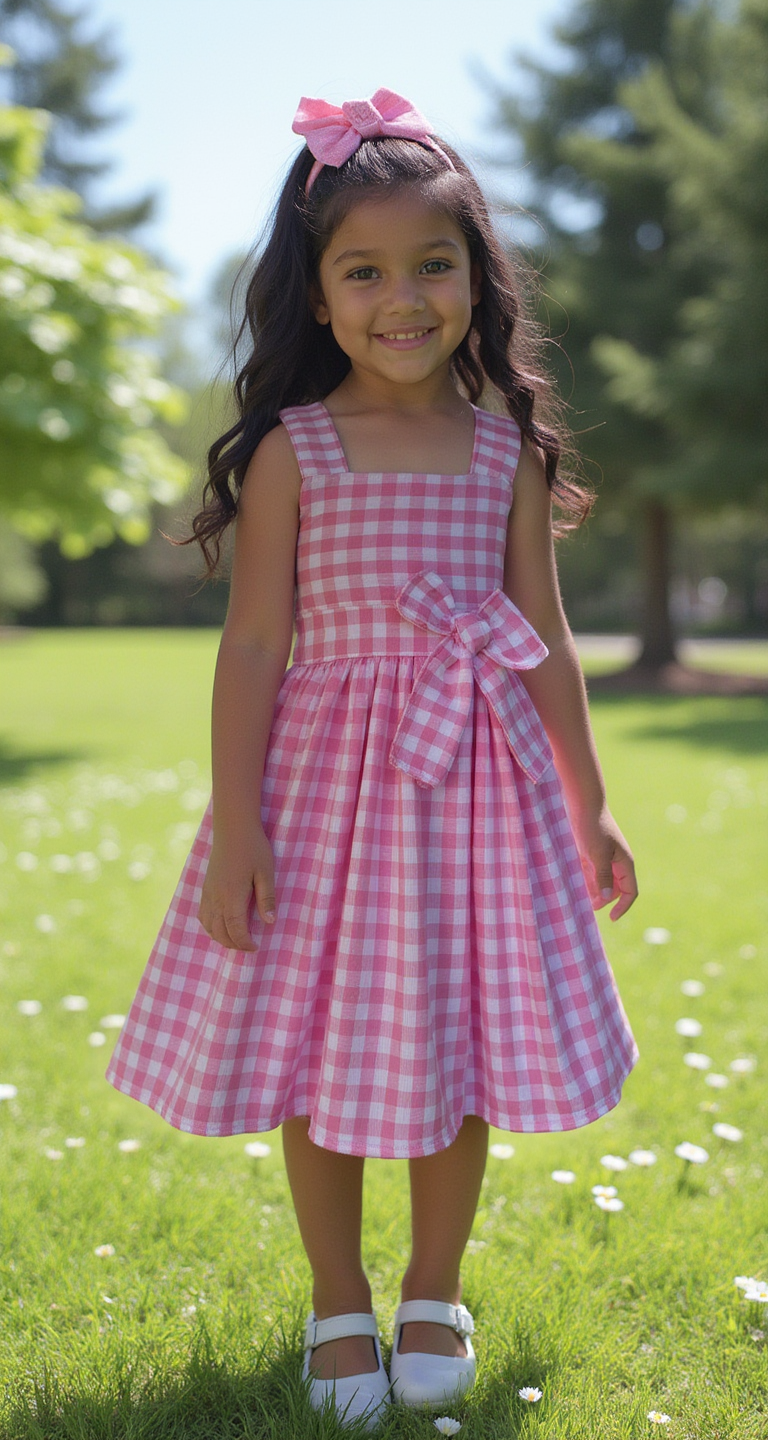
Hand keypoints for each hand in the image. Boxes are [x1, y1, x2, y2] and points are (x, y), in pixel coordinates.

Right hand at [197, 822, 276, 951]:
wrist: (233, 828)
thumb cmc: (253, 848)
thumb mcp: (266, 872)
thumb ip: (267, 898)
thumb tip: (270, 922)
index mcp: (232, 895)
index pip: (235, 929)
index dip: (244, 943)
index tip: (255, 947)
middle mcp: (216, 897)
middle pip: (220, 932)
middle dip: (233, 944)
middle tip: (248, 947)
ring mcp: (208, 893)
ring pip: (208, 926)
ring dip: (221, 937)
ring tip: (236, 940)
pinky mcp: (205, 887)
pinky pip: (202, 915)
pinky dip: (210, 927)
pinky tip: (221, 926)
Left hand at [571, 805, 637, 921]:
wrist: (583, 804)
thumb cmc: (593, 827)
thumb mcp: (597, 854)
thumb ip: (603, 876)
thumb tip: (607, 897)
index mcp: (624, 863)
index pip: (630, 891)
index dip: (623, 907)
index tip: (611, 918)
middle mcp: (617, 862)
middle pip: (616, 890)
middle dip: (605, 900)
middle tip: (588, 906)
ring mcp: (604, 858)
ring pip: (602, 883)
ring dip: (594, 893)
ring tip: (581, 900)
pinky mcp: (591, 854)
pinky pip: (592, 874)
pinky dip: (586, 882)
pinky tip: (576, 888)